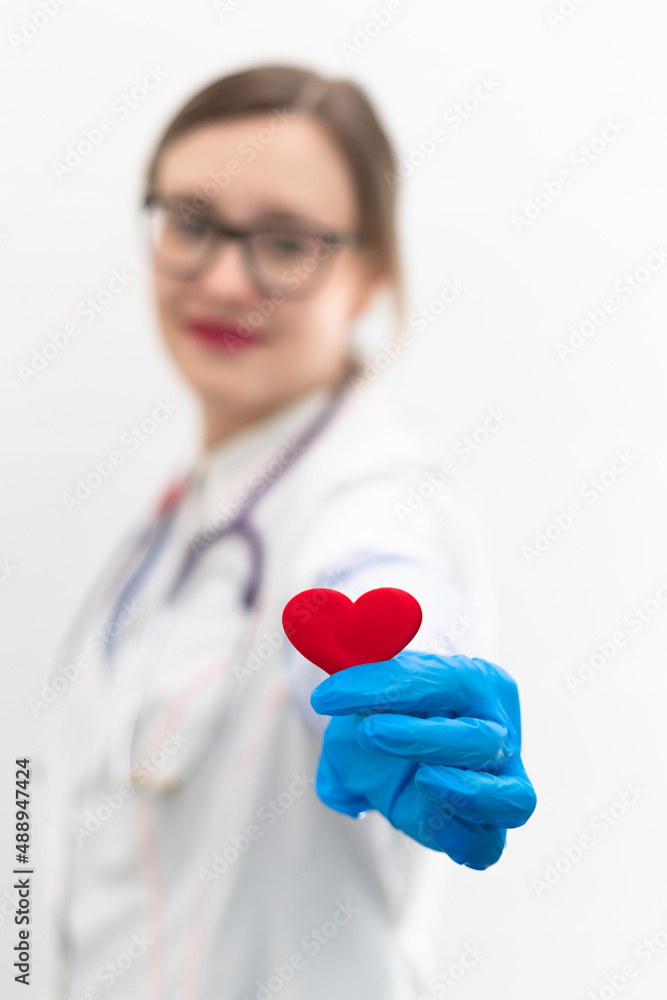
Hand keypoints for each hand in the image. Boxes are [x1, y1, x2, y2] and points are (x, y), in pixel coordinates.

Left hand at [310, 652, 536, 869]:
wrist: (399, 752)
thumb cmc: (388, 709)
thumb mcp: (363, 682)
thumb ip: (345, 652)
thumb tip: (317, 621)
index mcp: (475, 682)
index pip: (439, 680)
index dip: (382, 685)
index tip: (326, 696)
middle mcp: (499, 730)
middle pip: (481, 739)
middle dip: (420, 736)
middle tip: (367, 732)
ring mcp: (503, 783)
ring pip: (512, 798)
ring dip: (462, 792)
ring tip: (419, 780)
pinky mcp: (489, 829)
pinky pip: (490, 844)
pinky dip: (460, 836)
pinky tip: (425, 815)